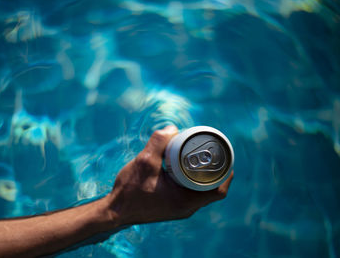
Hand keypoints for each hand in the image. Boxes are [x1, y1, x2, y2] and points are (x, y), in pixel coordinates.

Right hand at [108, 125, 233, 224]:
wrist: (114, 211)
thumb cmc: (129, 190)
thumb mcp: (144, 162)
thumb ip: (158, 142)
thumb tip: (173, 128)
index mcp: (186, 202)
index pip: (218, 190)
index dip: (226, 173)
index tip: (224, 157)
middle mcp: (186, 208)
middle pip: (211, 189)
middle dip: (213, 170)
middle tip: (209, 152)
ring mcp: (178, 208)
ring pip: (199, 191)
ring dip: (201, 175)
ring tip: (198, 156)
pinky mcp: (170, 206)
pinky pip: (189, 193)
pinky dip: (190, 180)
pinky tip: (183, 167)